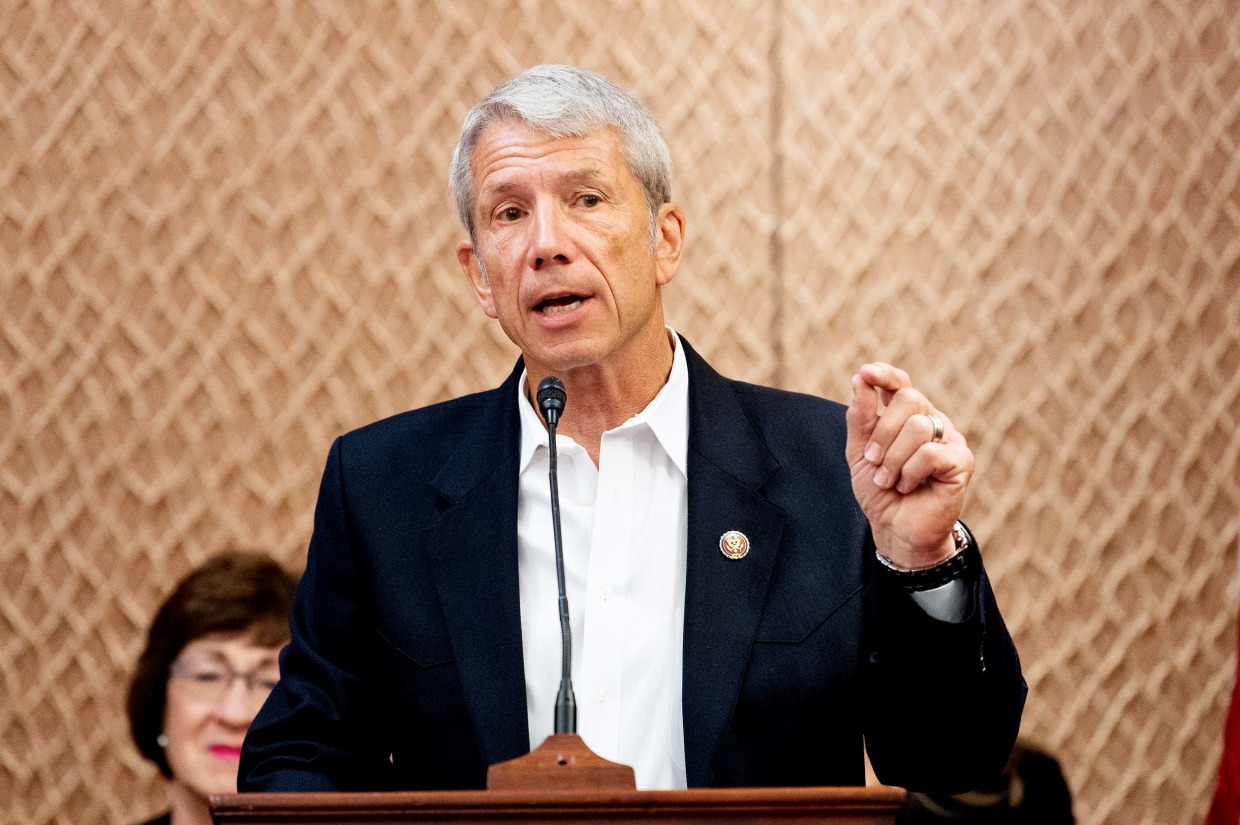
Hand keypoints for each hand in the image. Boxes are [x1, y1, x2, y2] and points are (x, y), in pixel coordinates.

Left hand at [845, 363, 972, 568]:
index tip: (867, 373)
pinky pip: (930, 453)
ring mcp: (950, 440)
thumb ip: (860, 417)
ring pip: (919, 427)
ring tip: (889, 480)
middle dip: (882, 433)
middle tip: (873, 461)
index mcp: (908, 416)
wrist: (895, 529)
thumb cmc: (880, 490)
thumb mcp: (860, 452)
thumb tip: (861, 379)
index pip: (901, 384)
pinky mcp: (962, 461)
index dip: (886, 375)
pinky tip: (908, 486)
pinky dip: (910, 472)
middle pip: (909, 399)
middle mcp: (932, 421)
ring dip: (893, 458)